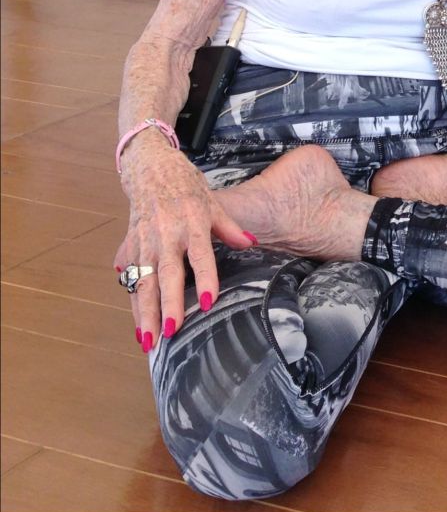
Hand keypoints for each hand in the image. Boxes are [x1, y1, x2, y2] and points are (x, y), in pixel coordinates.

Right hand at [114, 137, 255, 351]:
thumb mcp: (213, 202)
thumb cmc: (186, 187)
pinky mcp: (131, 247)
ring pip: (143, 282)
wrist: (151, 170)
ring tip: (149, 341)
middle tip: (171, 332)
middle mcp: (166, 233)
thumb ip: (231, 228)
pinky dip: (135, 305)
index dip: (204, 277)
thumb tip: (251, 243)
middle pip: (167, 273)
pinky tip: (139, 327)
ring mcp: (145, 241)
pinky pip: (132, 280)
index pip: (199, 254)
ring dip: (145, 313)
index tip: (207, 301)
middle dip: (167, 304)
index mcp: (192, 221)